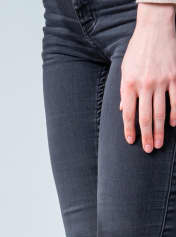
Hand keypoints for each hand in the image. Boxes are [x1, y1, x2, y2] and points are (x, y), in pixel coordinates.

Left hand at [120, 2, 175, 151]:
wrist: (155, 29)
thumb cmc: (137, 50)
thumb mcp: (124, 70)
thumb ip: (124, 91)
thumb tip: (123, 110)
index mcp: (129, 85)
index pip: (128, 114)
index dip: (130, 130)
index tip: (131, 142)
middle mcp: (145, 86)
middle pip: (145, 117)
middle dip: (147, 136)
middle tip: (149, 150)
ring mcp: (162, 81)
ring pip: (161, 112)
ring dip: (160, 130)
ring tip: (160, 143)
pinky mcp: (175, 76)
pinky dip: (175, 113)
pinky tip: (173, 124)